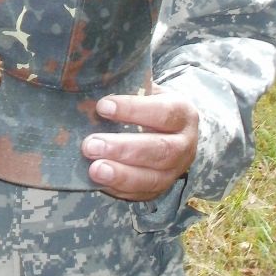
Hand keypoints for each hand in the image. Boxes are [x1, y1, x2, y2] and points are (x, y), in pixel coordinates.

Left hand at [80, 90, 198, 201]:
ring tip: (94, 169)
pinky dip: (119, 189)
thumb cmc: (150, 103)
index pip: (163, 112)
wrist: (172, 129)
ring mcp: (175, 170)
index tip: (102, 106)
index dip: (133, 110)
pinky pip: (142, 193)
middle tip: (90, 145)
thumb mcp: (147, 89)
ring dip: (121, 175)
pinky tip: (98, 182)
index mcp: (182, 113)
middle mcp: (185, 144)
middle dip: (123, 148)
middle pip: (159, 150)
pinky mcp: (161, 188)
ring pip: (152, 177)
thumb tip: (91, 82)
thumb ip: (127, 86)